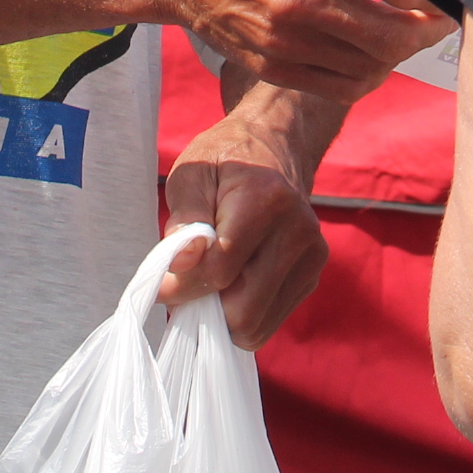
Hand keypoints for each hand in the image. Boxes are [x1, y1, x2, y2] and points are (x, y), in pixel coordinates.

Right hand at [142, 0, 446, 102]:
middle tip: (436, 23)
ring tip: (402, 38)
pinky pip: (342, 87)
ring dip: (398, 58)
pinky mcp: (274, 67)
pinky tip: (371, 57)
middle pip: (393, 36)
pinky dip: (368, 77)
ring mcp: (287, 39)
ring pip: (372, 69)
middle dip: (425, 34)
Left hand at [161, 108, 328, 348]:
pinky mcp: (311, 275)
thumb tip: (181, 264)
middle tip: (185, 286)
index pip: (220, 269)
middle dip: (204, 307)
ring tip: (208, 283)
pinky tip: (232, 283)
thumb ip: (185, 219)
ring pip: (257, 326)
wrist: (273, 147)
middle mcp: (298, 231)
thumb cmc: (224, 161)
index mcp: (266, 200)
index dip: (182, 285)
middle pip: (243, 311)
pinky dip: (243, 314)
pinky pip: (269, 321)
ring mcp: (311, 256)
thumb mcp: (191, 174)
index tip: (160, 283)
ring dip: (222, 316)